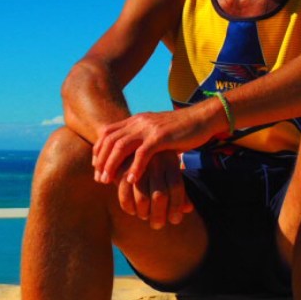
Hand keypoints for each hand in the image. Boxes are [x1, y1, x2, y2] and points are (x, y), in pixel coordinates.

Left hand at [92, 106, 214, 199]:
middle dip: (102, 161)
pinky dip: (135, 167)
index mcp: (136, 120)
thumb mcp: (157, 131)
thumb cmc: (182, 129)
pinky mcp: (161, 136)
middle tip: (99, 179)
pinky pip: (142, 153)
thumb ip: (144, 139)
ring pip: (121, 146)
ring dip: (113, 165)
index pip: (107, 133)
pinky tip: (132, 180)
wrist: (203, 118)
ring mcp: (149, 128)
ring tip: (108, 181)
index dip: (99, 150)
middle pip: (110, 140)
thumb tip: (134, 154)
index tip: (97, 167)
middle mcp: (139, 122)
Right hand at [115, 150, 193, 226]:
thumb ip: (180, 193)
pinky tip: (132, 211)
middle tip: (157, 225)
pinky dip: (128, 207)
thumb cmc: (156, 167)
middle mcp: (154, 160)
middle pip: (159, 196)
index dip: (176, 207)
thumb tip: (188, 208)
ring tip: (145, 216)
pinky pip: (125, 195)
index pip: (176, 187)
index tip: (174, 220)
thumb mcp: (171, 175)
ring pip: (142, 199)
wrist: (130, 149)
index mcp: (170, 160)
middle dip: (159, 216)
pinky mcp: (120, 168)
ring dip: (143, 213)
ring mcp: (136, 164)